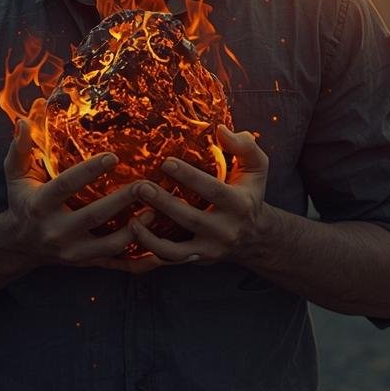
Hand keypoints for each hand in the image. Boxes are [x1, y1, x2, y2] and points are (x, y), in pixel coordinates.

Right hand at [1, 117, 157, 270]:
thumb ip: (20, 149)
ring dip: (134, 231)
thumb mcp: (15, 175)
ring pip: (108, 246)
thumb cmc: (22, 201)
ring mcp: (73, 252)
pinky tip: (159, 252)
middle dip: (121, 201)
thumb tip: (23, 122)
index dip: (89, 171)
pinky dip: (138, 263)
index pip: (66, 186)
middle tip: (146, 184)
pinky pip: (115, 266)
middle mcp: (56, 231)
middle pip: (93, 216)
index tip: (113, 156)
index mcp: (40, 206)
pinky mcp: (85, 263)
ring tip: (154, 211)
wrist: (20, 245)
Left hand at [126, 123, 271, 265]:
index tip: (166, 161)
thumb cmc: (250, 194)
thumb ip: (245, 146)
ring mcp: (210, 249)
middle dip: (164, 204)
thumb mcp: (257, 168)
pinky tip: (134, 235)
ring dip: (151, 237)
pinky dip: (151, 252)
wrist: (255, 237)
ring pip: (177, 250)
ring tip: (131, 219)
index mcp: (239, 204)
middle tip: (140, 187)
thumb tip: (220, 129)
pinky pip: (170, 261)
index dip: (189, 177)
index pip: (212, 190)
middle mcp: (226, 230)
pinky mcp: (197, 260)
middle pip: (191, 219)